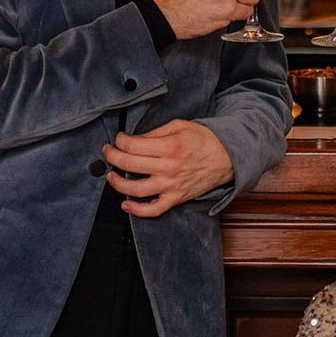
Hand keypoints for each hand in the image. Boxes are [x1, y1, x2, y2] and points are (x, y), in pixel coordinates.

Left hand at [102, 119, 233, 217]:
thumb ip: (155, 133)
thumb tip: (134, 140)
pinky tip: (125, 204)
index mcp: (170, 146)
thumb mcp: (179, 126)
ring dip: (117, 183)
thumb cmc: (204, 140)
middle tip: (108, 152)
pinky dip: (137, 210)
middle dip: (112, 157)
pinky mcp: (176, 198)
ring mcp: (171, 186)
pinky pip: (153, 210)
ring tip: (111, 175)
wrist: (227, 156)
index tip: (118, 139)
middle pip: (129, 165)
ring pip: (136, 190)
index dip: (120, 141)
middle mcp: (168, 167)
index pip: (133, 145)